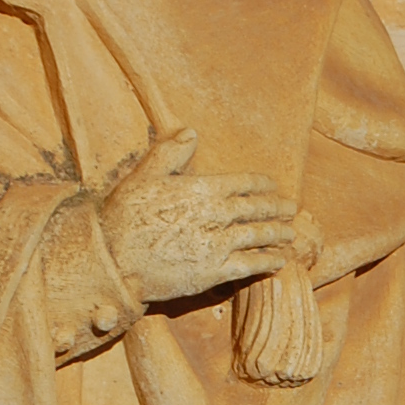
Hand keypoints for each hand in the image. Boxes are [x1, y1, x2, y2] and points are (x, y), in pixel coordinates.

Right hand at [101, 131, 295, 305]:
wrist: (113, 260)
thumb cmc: (124, 216)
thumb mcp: (143, 175)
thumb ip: (170, 152)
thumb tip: (191, 132)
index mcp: (202, 188)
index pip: (244, 183)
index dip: (262, 184)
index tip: (271, 185)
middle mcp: (216, 215)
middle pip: (257, 209)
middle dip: (277, 208)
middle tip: (291, 208)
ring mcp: (218, 244)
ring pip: (259, 236)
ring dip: (279, 234)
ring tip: (290, 233)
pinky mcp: (214, 272)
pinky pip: (251, 265)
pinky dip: (269, 261)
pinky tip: (280, 261)